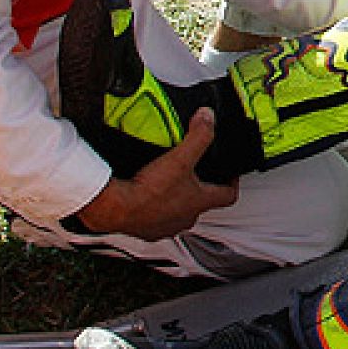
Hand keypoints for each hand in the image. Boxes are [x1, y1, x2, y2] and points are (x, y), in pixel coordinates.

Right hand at [76, 108, 237, 240]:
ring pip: (178, 213)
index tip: (229, 175)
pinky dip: (154, 209)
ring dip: (177, 201)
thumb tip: (208, 118)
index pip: (228, 196)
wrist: (116, 209)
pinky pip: (155, 220)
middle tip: (197, 175)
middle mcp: (185, 218)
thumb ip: (198, 136)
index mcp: (199, 202)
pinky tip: (146, 196)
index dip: (231, 183)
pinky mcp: (146, 230)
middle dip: (201, 190)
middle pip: (202, 205)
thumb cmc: (148, 192)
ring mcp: (166, 226)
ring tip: (170, 184)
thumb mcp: (179, 158)